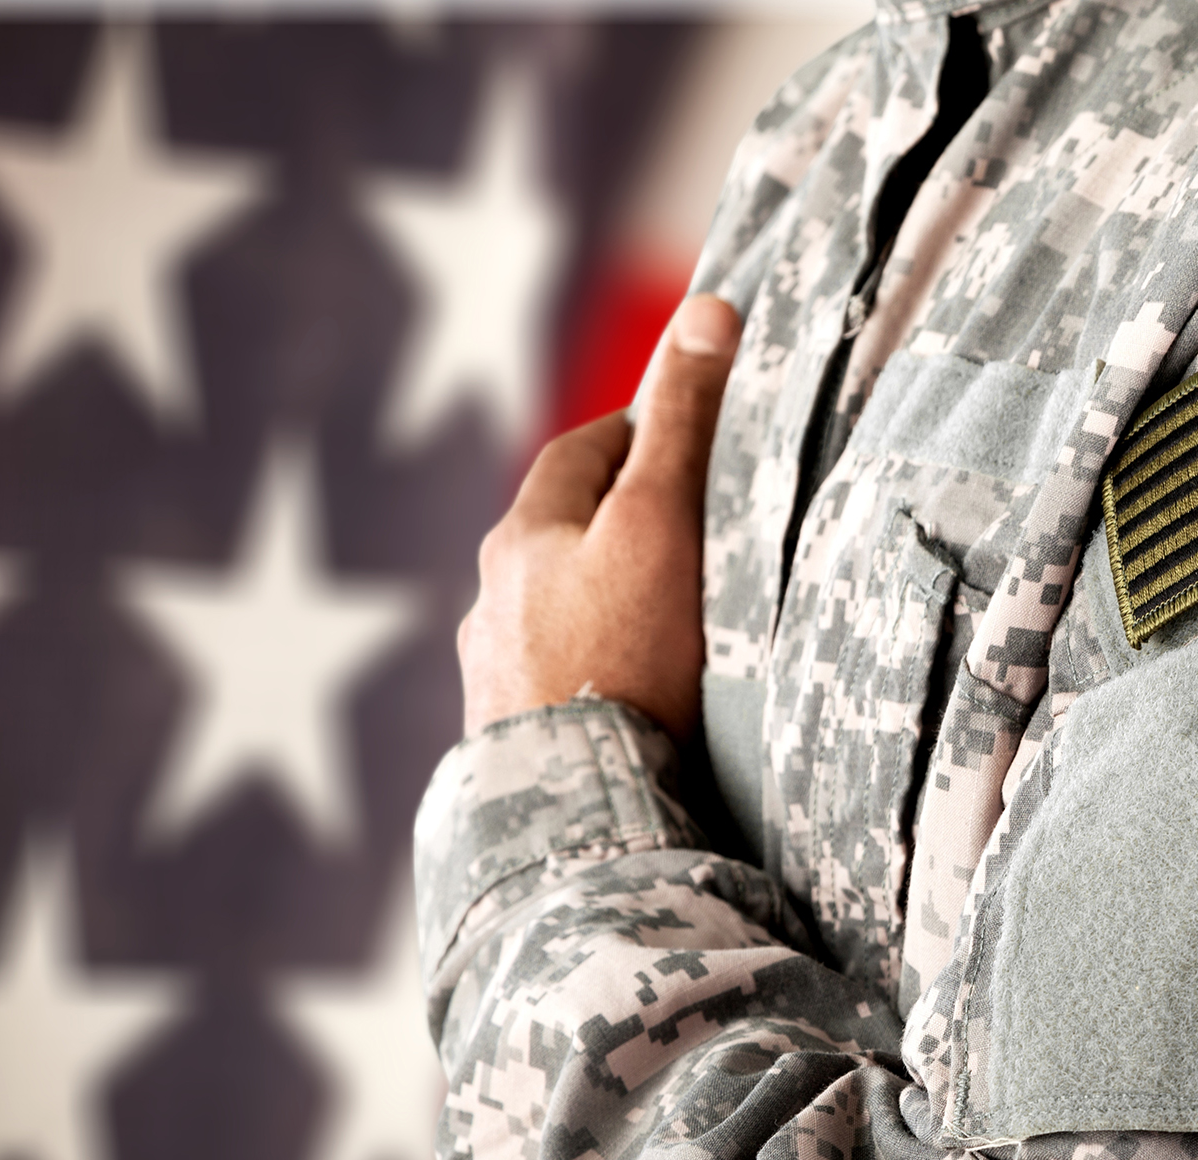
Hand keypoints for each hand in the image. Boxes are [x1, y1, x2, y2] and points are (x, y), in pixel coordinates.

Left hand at [457, 294, 742, 737]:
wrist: (572, 811)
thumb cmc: (620, 659)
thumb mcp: (661, 524)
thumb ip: (684, 427)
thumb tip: (707, 310)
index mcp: (519, 540)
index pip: (577, 454)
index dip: (633, 434)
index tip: (681, 437)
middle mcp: (490, 606)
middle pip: (559, 538)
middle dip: (614, 522)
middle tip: (684, 526)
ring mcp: (496, 681)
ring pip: (553, 617)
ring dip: (599, 607)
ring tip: (664, 623)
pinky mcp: (514, 747)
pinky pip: (557, 687)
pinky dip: (591, 676)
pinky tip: (629, 704)